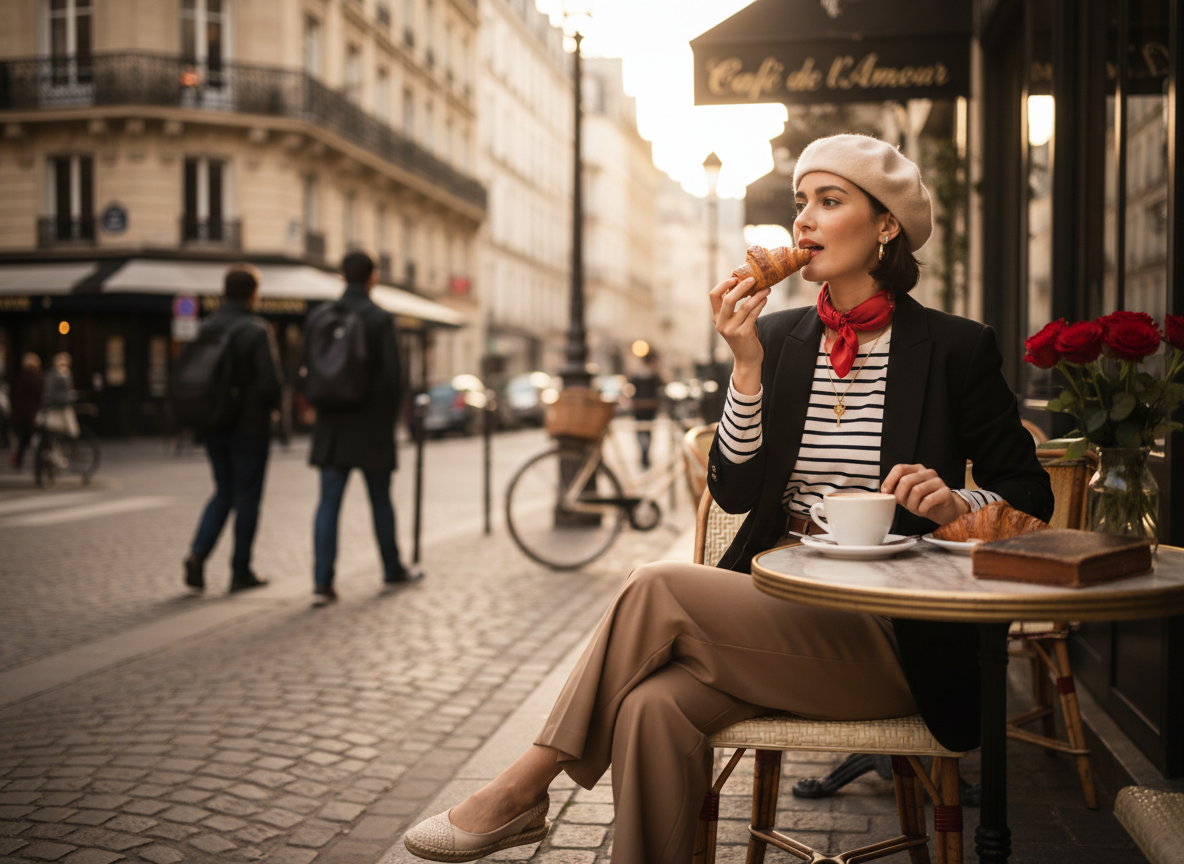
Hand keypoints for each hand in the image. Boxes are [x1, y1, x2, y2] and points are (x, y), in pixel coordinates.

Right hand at [709, 276, 768, 393]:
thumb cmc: (743, 335)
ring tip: (767, 288)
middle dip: (742, 287)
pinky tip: (765, 298)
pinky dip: (760, 304)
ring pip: (745, 306)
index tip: (735, 278)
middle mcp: (721, 323)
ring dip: (757, 295)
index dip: (723, 284)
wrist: (747, 358)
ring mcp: (732, 329)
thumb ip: (735, 307)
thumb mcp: (734, 321)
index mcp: (716, 317)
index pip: (713, 295)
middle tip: (753, 279)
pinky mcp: (743, 334)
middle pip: (728, 299)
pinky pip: (753, 314)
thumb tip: (745, 284)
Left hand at [881, 463, 969, 525]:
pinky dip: (922, 508)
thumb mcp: (906, 495)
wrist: (943, 510)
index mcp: (916, 470)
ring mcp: (938, 481)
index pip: (899, 468)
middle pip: (906, 481)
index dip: (889, 481)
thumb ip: (896, 490)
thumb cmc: (922, 501)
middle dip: (901, 496)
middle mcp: (927, 472)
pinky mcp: (945, 492)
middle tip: (904, 505)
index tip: (886, 493)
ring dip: (912, 504)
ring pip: (917, 491)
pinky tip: (923, 510)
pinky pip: (928, 500)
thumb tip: (882, 491)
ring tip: (915, 509)